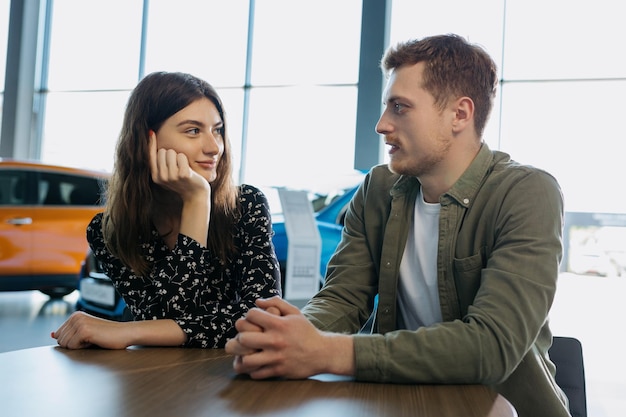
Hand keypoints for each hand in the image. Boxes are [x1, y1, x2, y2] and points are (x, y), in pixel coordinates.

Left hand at [52, 311, 132, 349]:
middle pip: (60, 340)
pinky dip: (82, 348)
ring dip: (78, 346)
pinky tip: (94, 341)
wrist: (125, 333)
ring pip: (64, 344)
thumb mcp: (85, 332)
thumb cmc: (107, 335)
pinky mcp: (84, 330)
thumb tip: (52, 334)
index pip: (58, 335)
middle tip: (91, 339)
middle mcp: (76, 317)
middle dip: (74, 344)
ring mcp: (79, 323)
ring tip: (93, 340)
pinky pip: (72, 347)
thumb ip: (68, 332)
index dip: (72, 341)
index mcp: (75, 315)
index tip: (86, 337)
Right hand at [149, 132, 209, 201]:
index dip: (151, 143)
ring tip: (182, 167)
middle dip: (171, 153)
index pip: (151, 155)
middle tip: (177, 165)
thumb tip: (151, 136)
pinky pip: (181, 156)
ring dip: (178, 156)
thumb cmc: (182, 181)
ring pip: (171, 152)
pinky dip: (186, 159)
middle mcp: (162, 177)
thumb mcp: (167, 173)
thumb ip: (159, 161)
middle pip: (163, 151)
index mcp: (156, 177)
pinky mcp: (183, 174)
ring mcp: (172, 176)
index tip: (151, 132)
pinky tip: (189, 169)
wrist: (196, 195)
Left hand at [225, 297, 354, 378]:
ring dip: (243, 355)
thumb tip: (257, 301)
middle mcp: (276, 341)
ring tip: (246, 351)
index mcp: (279, 324)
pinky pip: (255, 373)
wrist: (322, 353)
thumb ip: (276, 302)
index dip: (249, 315)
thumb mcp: (295, 313)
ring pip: (246, 359)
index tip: (253, 320)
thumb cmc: (306, 331)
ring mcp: (276, 358)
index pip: (251, 315)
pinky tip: (256, 362)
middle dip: (241, 335)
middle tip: (245, 336)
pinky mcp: (277, 371)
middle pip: (243, 338)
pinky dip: (252, 368)